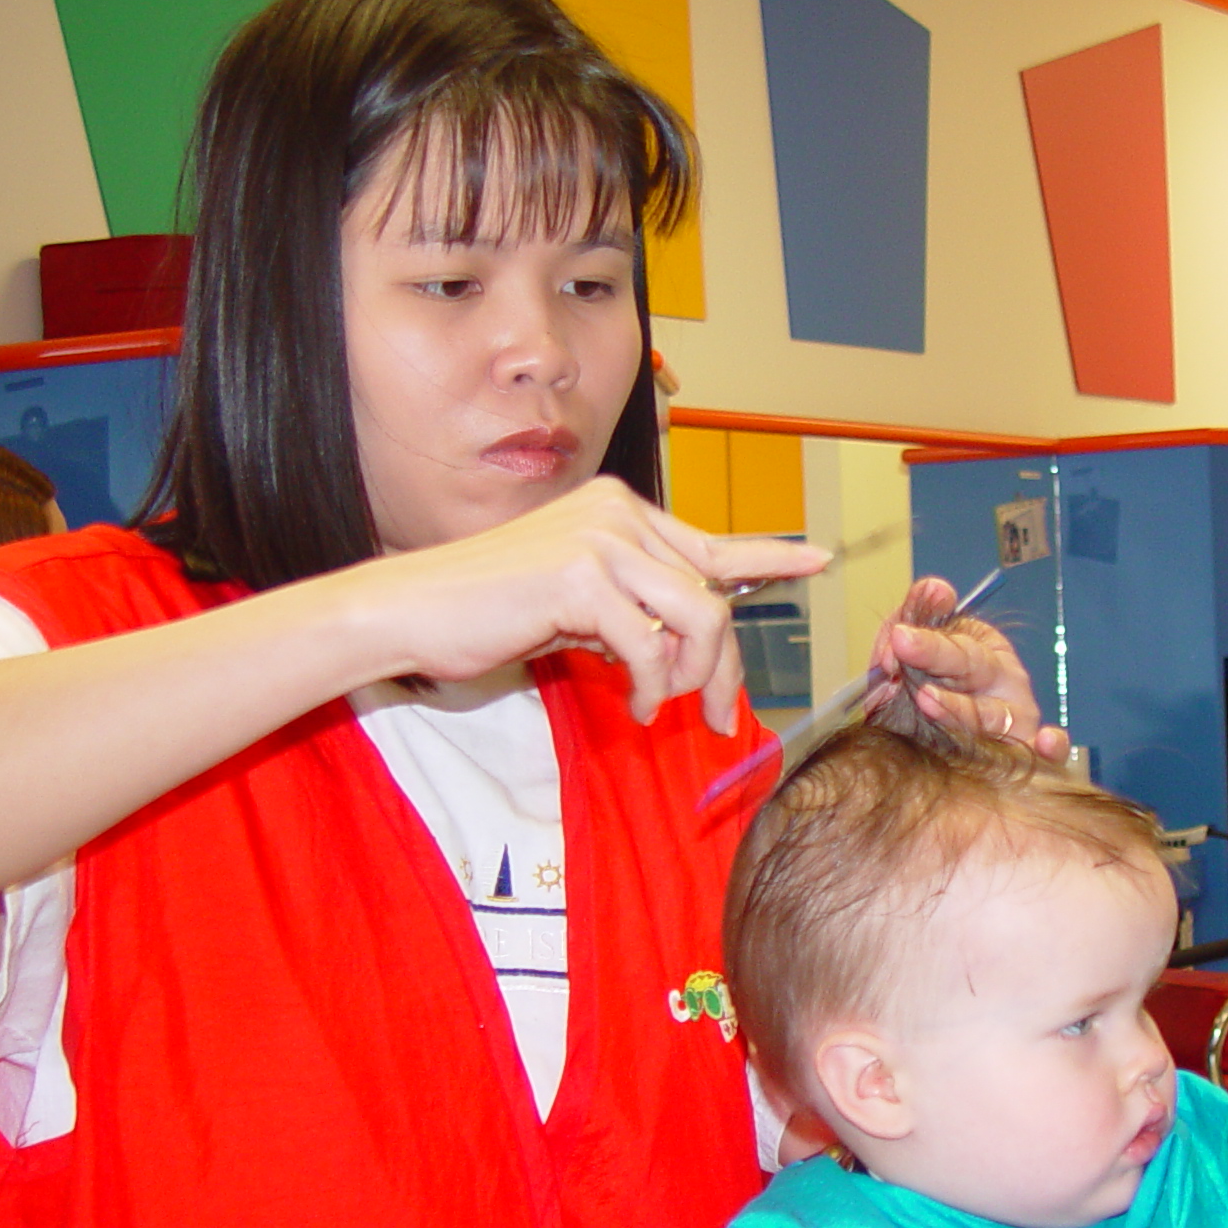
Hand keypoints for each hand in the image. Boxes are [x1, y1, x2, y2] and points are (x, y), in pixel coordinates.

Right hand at [355, 476, 823, 731]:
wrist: (410, 610)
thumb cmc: (486, 611)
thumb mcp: (575, 603)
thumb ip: (632, 607)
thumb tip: (683, 644)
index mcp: (617, 510)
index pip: (710, 544)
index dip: (768, 559)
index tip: (817, 562)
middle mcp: (616, 513)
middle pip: (712, 594)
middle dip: (723, 666)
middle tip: (715, 717)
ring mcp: (600, 539)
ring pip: (697, 616)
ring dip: (690, 678)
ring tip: (660, 709)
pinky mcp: (580, 577)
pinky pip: (652, 646)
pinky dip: (650, 687)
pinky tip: (630, 706)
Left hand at [874, 578, 1071, 762]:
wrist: (935, 750)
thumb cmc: (931, 690)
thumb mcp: (914, 648)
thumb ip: (912, 621)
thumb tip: (936, 589)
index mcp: (980, 648)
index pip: (952, 635)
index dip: (924, 639)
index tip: (897, 636)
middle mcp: (1002, 680)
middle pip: (969, 664)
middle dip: (935, 654)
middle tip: (902, 645)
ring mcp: (1018, 718)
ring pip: (991, 715)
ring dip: (959, 708)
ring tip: (926, 700)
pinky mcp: (1031, 752)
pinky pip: (1050, 754)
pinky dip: (1053, 746)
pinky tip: (1046, 741)